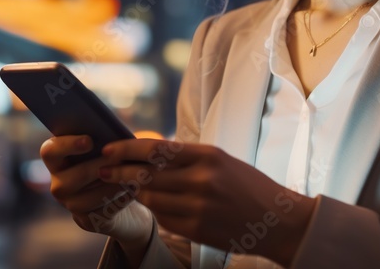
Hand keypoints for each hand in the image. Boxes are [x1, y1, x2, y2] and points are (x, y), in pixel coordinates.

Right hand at [40, 135, 154, 245]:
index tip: (89, 140)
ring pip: (90, 197)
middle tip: (120, 158)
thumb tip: (113, 135)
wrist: (124, 198)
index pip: (50, 151)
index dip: (67, 145)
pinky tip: (134, 191)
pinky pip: (104, 211)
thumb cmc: (113, 164)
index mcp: (58, 160)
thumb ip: (103, 141)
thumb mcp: (107, 150)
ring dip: (113, 185)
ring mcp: (71, 205)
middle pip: (74, 176)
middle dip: (99, 166)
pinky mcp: (87, 221)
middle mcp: (59, 184)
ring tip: (132, 176)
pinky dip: (121, 200)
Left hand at [99, 139, 317, 266]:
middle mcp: (201, 180)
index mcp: (207, 156)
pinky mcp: (195, 230)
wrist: (277, 221)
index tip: (109, 149)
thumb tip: (148, 153)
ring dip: (133, 192)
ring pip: (150, 197)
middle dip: (119, 172)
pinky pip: (163, 217)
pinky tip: (150, 203)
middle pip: (146, 175)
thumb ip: (187, 158)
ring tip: (123, 185)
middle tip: (102, 169)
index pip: (155, 150)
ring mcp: (197, 208)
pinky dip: (153, 209)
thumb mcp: (221, 161)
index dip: (127, 149)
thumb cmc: (249, 186)